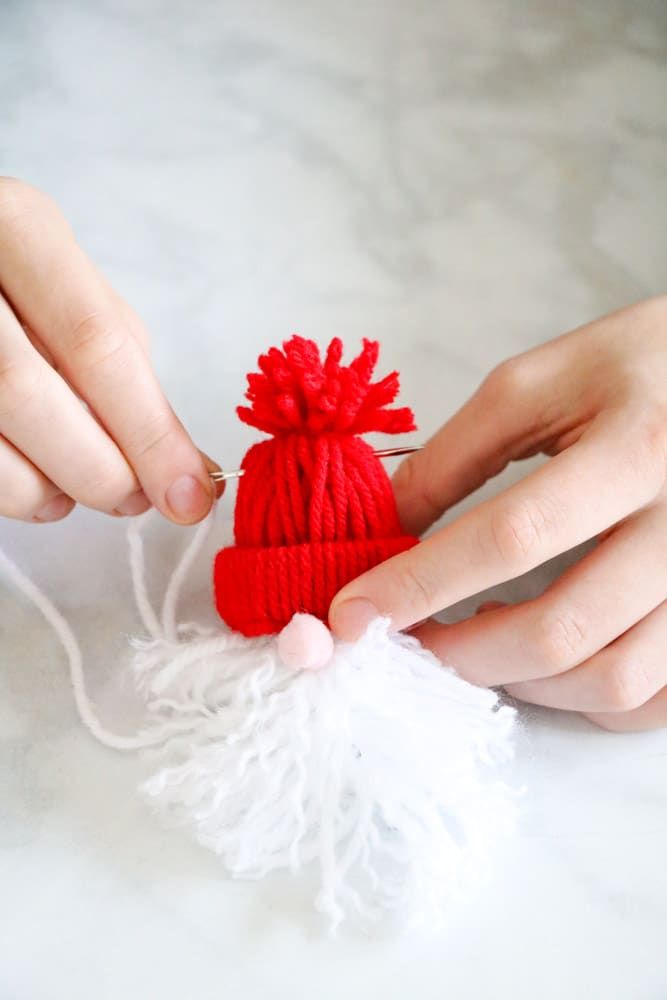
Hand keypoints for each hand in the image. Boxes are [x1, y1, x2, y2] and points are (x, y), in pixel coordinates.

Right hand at [0, 178, 219, 524]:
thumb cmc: (9, 275)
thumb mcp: (68, 282)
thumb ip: (122, 358)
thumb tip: (176, 459)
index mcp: (17, 227)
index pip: (95, 342)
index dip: (148, 431)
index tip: (190, 492)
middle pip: (29, 392)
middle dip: (99, 469)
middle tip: (135, 499)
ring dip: (46, 489)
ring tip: (77, 491)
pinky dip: (9, 491)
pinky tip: (34, 485)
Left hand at [330, 297, 666, 731]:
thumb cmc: (637, 366)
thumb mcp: (542, 382)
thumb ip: (457, 454)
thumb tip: (386, 525)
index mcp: (634, 448)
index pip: (513, 536)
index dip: (421, 583)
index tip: (353, 614)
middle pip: (561, 629)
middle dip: (461, 652)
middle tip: (408, 643)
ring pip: (612, 680)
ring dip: (522, 682)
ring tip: (477, 643)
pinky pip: (655, 696)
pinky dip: (588, 701)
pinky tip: (550, 664)